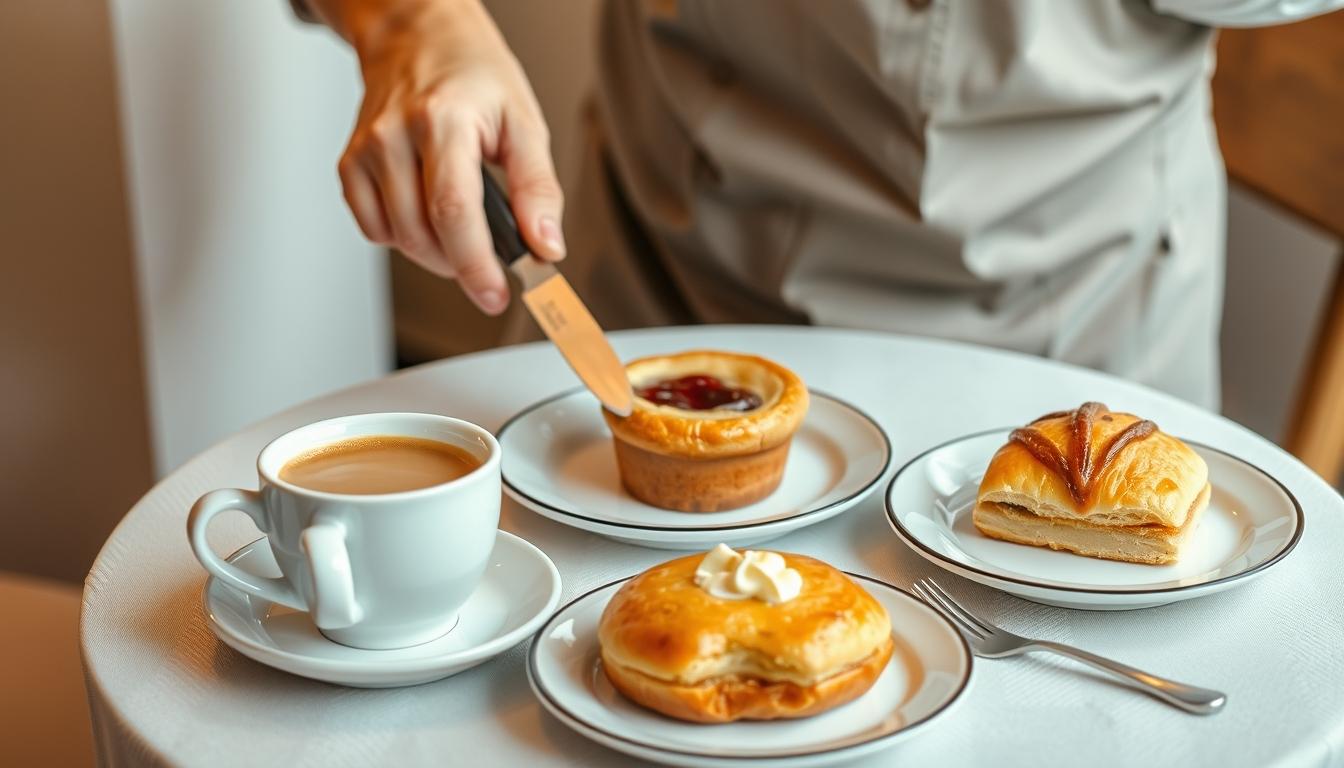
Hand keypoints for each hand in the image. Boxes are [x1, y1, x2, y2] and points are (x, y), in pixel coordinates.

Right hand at [315, 0, 564, 314]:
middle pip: (424, 234)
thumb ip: (538, 188)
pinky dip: (405, 237)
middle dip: (463, 264)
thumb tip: (546, 245)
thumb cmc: (474, 76)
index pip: (453, 210)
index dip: (475, 264)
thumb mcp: (524, 122)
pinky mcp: (350, 166)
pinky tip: (427, 213)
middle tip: (492, 262)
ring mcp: (366, 152)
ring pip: (399, 240)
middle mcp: (394, 136)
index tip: (496, 294)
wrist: (418, 38)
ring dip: (438, 254)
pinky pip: (374, 229)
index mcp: (443, 121)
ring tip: (465, 230)